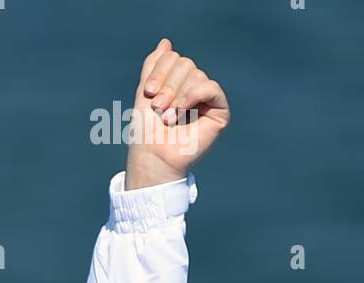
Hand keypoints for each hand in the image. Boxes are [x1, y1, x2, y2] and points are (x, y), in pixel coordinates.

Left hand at [124, 39, 228, 189]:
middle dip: (168, 85)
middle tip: (158, 108)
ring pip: (196, 74)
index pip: (173, 58)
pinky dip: (195, 94)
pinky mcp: (218, 112)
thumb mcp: (145, 93)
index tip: (148, 92)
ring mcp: (206, 100)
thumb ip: (154, 67)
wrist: (153, 158)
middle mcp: (193, 89)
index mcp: (176, 84)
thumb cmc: (146, 132)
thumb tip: (166, 43)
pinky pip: (211, 88)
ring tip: (167, 117)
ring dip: (177, 95)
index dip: (159, 71)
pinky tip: (183, 108)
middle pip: (185, 63)